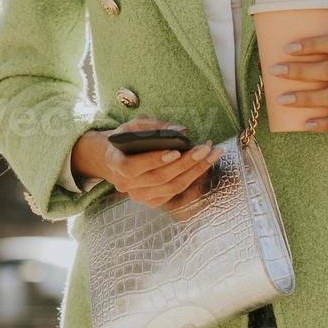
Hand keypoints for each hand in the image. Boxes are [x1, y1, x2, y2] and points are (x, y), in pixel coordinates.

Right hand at [70, 118, 216, 207]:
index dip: (154, 160)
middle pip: (159, 178)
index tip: (176, 151)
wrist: (116, 159)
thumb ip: (155, 126)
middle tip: (205, 148)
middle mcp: (125, 185)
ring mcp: (139, 196)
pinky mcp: (152, 201)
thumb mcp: (134, 126)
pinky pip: (176, 192)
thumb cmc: (126, 139)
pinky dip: (192, 179)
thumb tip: (182, 131)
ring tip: (211, 155)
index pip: (133, 167)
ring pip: (171, 188)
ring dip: (195, 171)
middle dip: (186, 163)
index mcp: (115, 164)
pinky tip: (204, 166)